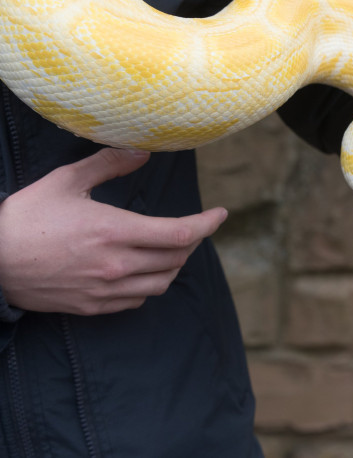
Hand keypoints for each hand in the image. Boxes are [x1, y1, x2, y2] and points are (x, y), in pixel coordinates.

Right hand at [0, 148, 226, 314]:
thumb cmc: (26, 217)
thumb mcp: (66, 180)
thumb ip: (109, 164)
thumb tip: (143, 151)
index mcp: (115, 231)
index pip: (180, 233)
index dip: (207, 224)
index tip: (220, 215)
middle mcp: (117, 265)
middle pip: (177, 258)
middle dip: (192, 241)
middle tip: (192, 227)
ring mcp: (107, 290)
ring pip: (162, 282)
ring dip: (175, 264)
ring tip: (171, 248)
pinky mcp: (94, 306)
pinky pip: (139, 299)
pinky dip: (151, 283)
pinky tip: (143, 270)